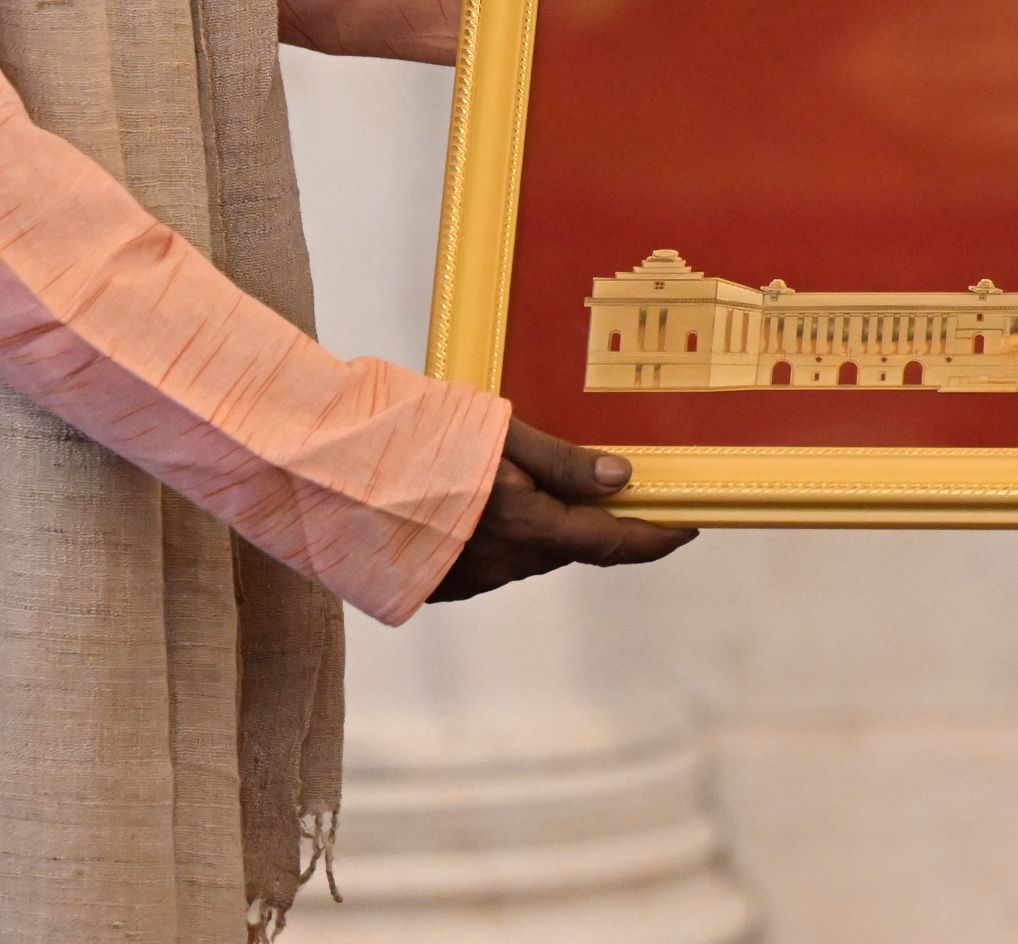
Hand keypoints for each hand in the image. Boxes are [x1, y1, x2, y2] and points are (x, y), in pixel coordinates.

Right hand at [430, 417, 693, 599]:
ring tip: (530, 478)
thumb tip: (621, 477)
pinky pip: (490, 561)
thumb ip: (561, 460)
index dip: (656, 537)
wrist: (328, 471)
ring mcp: (468, 580)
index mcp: (527, 526)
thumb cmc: (414, 436)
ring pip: (529, 553)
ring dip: (544, 524)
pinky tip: (482, 501)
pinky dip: (502, 535)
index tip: (689, 524)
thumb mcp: (498, 432)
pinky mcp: (436, 585)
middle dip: (596, 520)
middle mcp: (504, 564)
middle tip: (614, 482)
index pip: (612, 543)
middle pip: (570, 544)